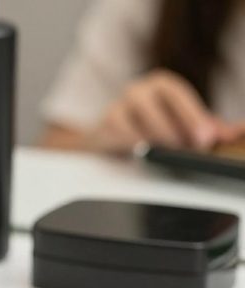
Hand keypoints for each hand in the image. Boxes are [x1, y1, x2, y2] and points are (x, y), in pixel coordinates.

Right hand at [90, 69, 238, 153]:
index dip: (193, 115)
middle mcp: (140, 89)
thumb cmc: (153, 128)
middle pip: (154, 104)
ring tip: (165, 152)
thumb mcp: (185, 125)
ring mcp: (120, 104)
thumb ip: (210, 127)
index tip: (206, 137)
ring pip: (134, 117)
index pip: (179, 94)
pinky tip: (141, 151)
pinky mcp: (105, 122)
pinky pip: (118, 129)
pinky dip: (131, 141)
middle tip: (190, 148)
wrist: (112, 137)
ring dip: (153, 137)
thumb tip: (237, 132)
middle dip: (174, 129)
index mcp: (163, 85)